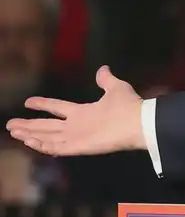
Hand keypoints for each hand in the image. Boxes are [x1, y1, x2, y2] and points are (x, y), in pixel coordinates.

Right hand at [5, 66, 145, 155]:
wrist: (139, 122)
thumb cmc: (129, 106)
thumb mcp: (116, 88)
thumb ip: (106, 80)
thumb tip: (103, 68)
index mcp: (83, 112)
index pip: (58, 108)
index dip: (43, 104)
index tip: (27, 101)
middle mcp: (77, 126)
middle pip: (47, 126)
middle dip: (29, 125)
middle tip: (10, 124)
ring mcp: (77, 137)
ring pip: (47, 137)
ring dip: (30, 134)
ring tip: (13, 131)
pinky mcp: (79, 147)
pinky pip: (55, 148)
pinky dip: (41, 145)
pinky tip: (28, 140)